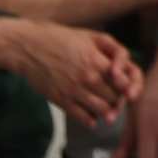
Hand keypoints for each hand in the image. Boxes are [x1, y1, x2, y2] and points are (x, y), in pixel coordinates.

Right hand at [0, 22, 140, 124]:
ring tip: (107, 112)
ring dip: (107, 113)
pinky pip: (82, 117)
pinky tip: (92, 119)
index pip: (124, 82)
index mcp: (97, 60)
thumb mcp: (91, 36)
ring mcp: (74, 90)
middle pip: (115, 98)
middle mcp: (88, 77)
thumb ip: (113, 50)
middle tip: (116, 101)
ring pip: (102, 110)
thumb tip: (126, 68)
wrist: (28, 47)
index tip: (127, 89)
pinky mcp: (60, 100)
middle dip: (118, 100)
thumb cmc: (61, 38)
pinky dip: (90, 121)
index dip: (129, 88)